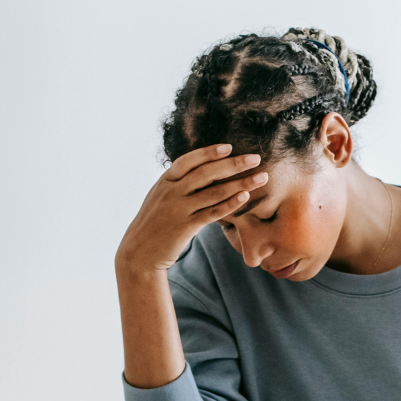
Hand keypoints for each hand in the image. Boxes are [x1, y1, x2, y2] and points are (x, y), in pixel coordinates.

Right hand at [115, 144, 268, 272]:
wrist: (139, 253)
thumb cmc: (154, 224)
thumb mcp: (160, 198)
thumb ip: (178, 184)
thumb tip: (200, 172)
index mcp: (165, 181)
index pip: (189, 160)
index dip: (209, 152)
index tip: (229, 147)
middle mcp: (172, 192)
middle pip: (206, 173)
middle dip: (233, 164)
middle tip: (256, 157)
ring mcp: (179, 209)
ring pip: (214, 192)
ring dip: (241, 183)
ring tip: (262, 177)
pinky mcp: (186, 227)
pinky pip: (213, 213)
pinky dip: (230, 204)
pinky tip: (245, 197)